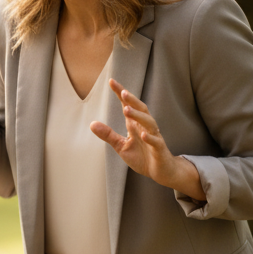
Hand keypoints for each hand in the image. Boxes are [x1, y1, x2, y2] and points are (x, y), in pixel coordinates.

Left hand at [89, 79, 205, 200]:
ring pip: (149, 123)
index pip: (128, 105)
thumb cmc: (142, 156)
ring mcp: (154, 137)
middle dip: (132, 101)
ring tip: (127, 109)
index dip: (121, 94)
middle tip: (122, 92)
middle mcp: (146, 128)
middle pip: (141, 110)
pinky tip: (142, 134)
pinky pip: (156, 142)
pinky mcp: (160, 150)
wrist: (160, 172)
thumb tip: (92, 124)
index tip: (111, 82)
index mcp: (136, 125)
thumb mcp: (121, 146)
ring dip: (138, 116)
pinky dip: (150, 137)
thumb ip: (108, 135)